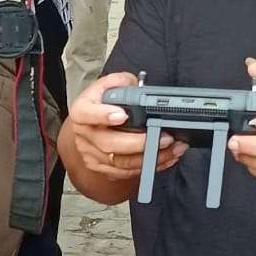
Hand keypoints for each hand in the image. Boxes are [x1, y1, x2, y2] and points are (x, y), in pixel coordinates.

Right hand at [68, 71, 187, 181]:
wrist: (89, 126)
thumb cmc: (101, 104)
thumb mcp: (109, 85)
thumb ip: (122, 82)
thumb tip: (137, 86)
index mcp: (82, 111)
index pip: (87, 113)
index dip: (103, 115)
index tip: (122, 115)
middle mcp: (85, 135)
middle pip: (109, 144)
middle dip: (141, 143)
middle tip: (165, 138)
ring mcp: (92, 154)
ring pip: (122, 162)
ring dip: (151, 157)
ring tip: (173, 148)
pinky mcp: (103, 169)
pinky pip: (128, 172)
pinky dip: (150, 166)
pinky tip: (166, 158)